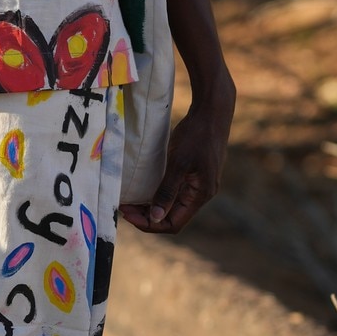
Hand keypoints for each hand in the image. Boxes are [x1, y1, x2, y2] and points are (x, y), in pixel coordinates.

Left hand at [120, 81, 234, 236]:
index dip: (150, 224)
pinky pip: (175, 192)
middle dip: (147, 216)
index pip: (174, 224)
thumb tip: (155, 218)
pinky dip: (158, 194)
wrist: (212, 111)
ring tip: (130, 201)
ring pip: (172, 205)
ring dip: (151, 206)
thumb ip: (167, 191)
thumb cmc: (197, 135)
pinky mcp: (194, 174)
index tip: (127, 214)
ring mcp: (199, 184)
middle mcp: (201, 194)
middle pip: (172, 216)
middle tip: (123, 207)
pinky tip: (144, 189)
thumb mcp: (179, 162)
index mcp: (201, 194)